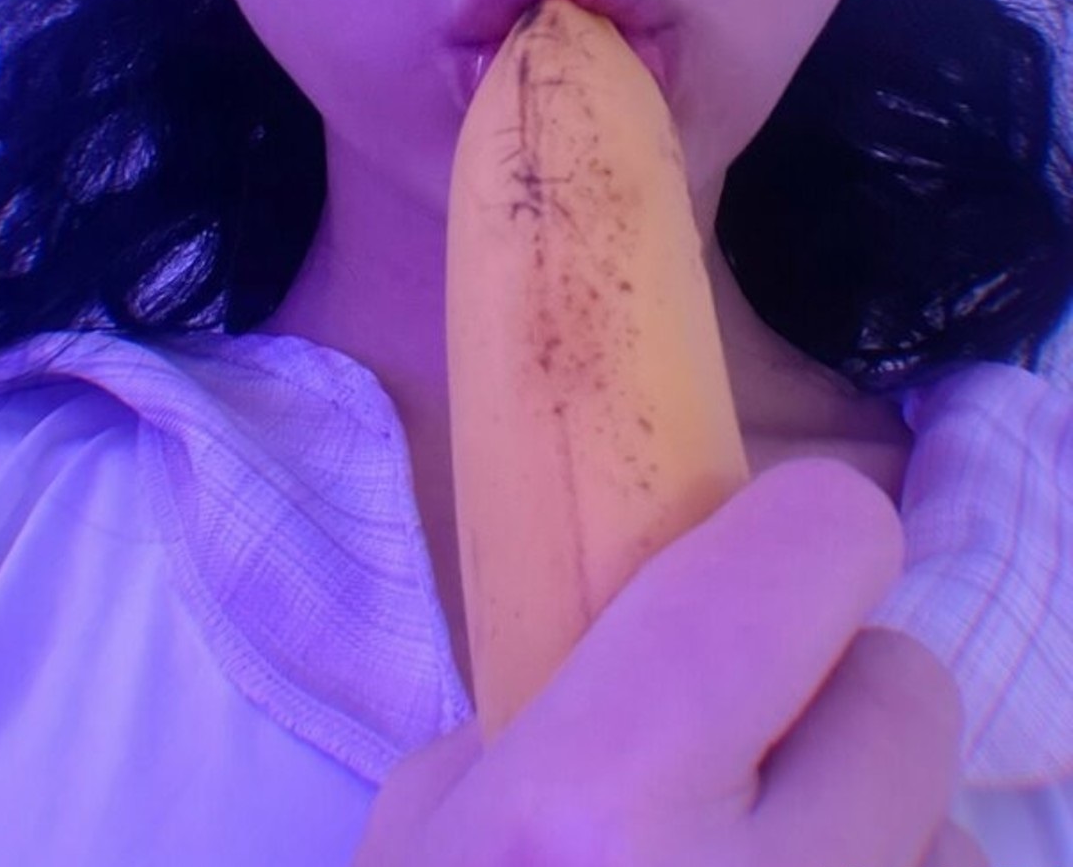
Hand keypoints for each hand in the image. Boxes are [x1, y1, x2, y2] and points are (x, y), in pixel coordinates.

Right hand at [355, 459, 987, 865]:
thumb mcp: (428, 828)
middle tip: (747, 758)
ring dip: (872, 827)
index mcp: (602, 800)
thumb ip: (553, 705)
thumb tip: (651, 629)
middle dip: (836, 706)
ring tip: (763, 866)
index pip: (822, 542)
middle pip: (910, 689)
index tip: (766, 564)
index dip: (802, 540)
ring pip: (947, 826)